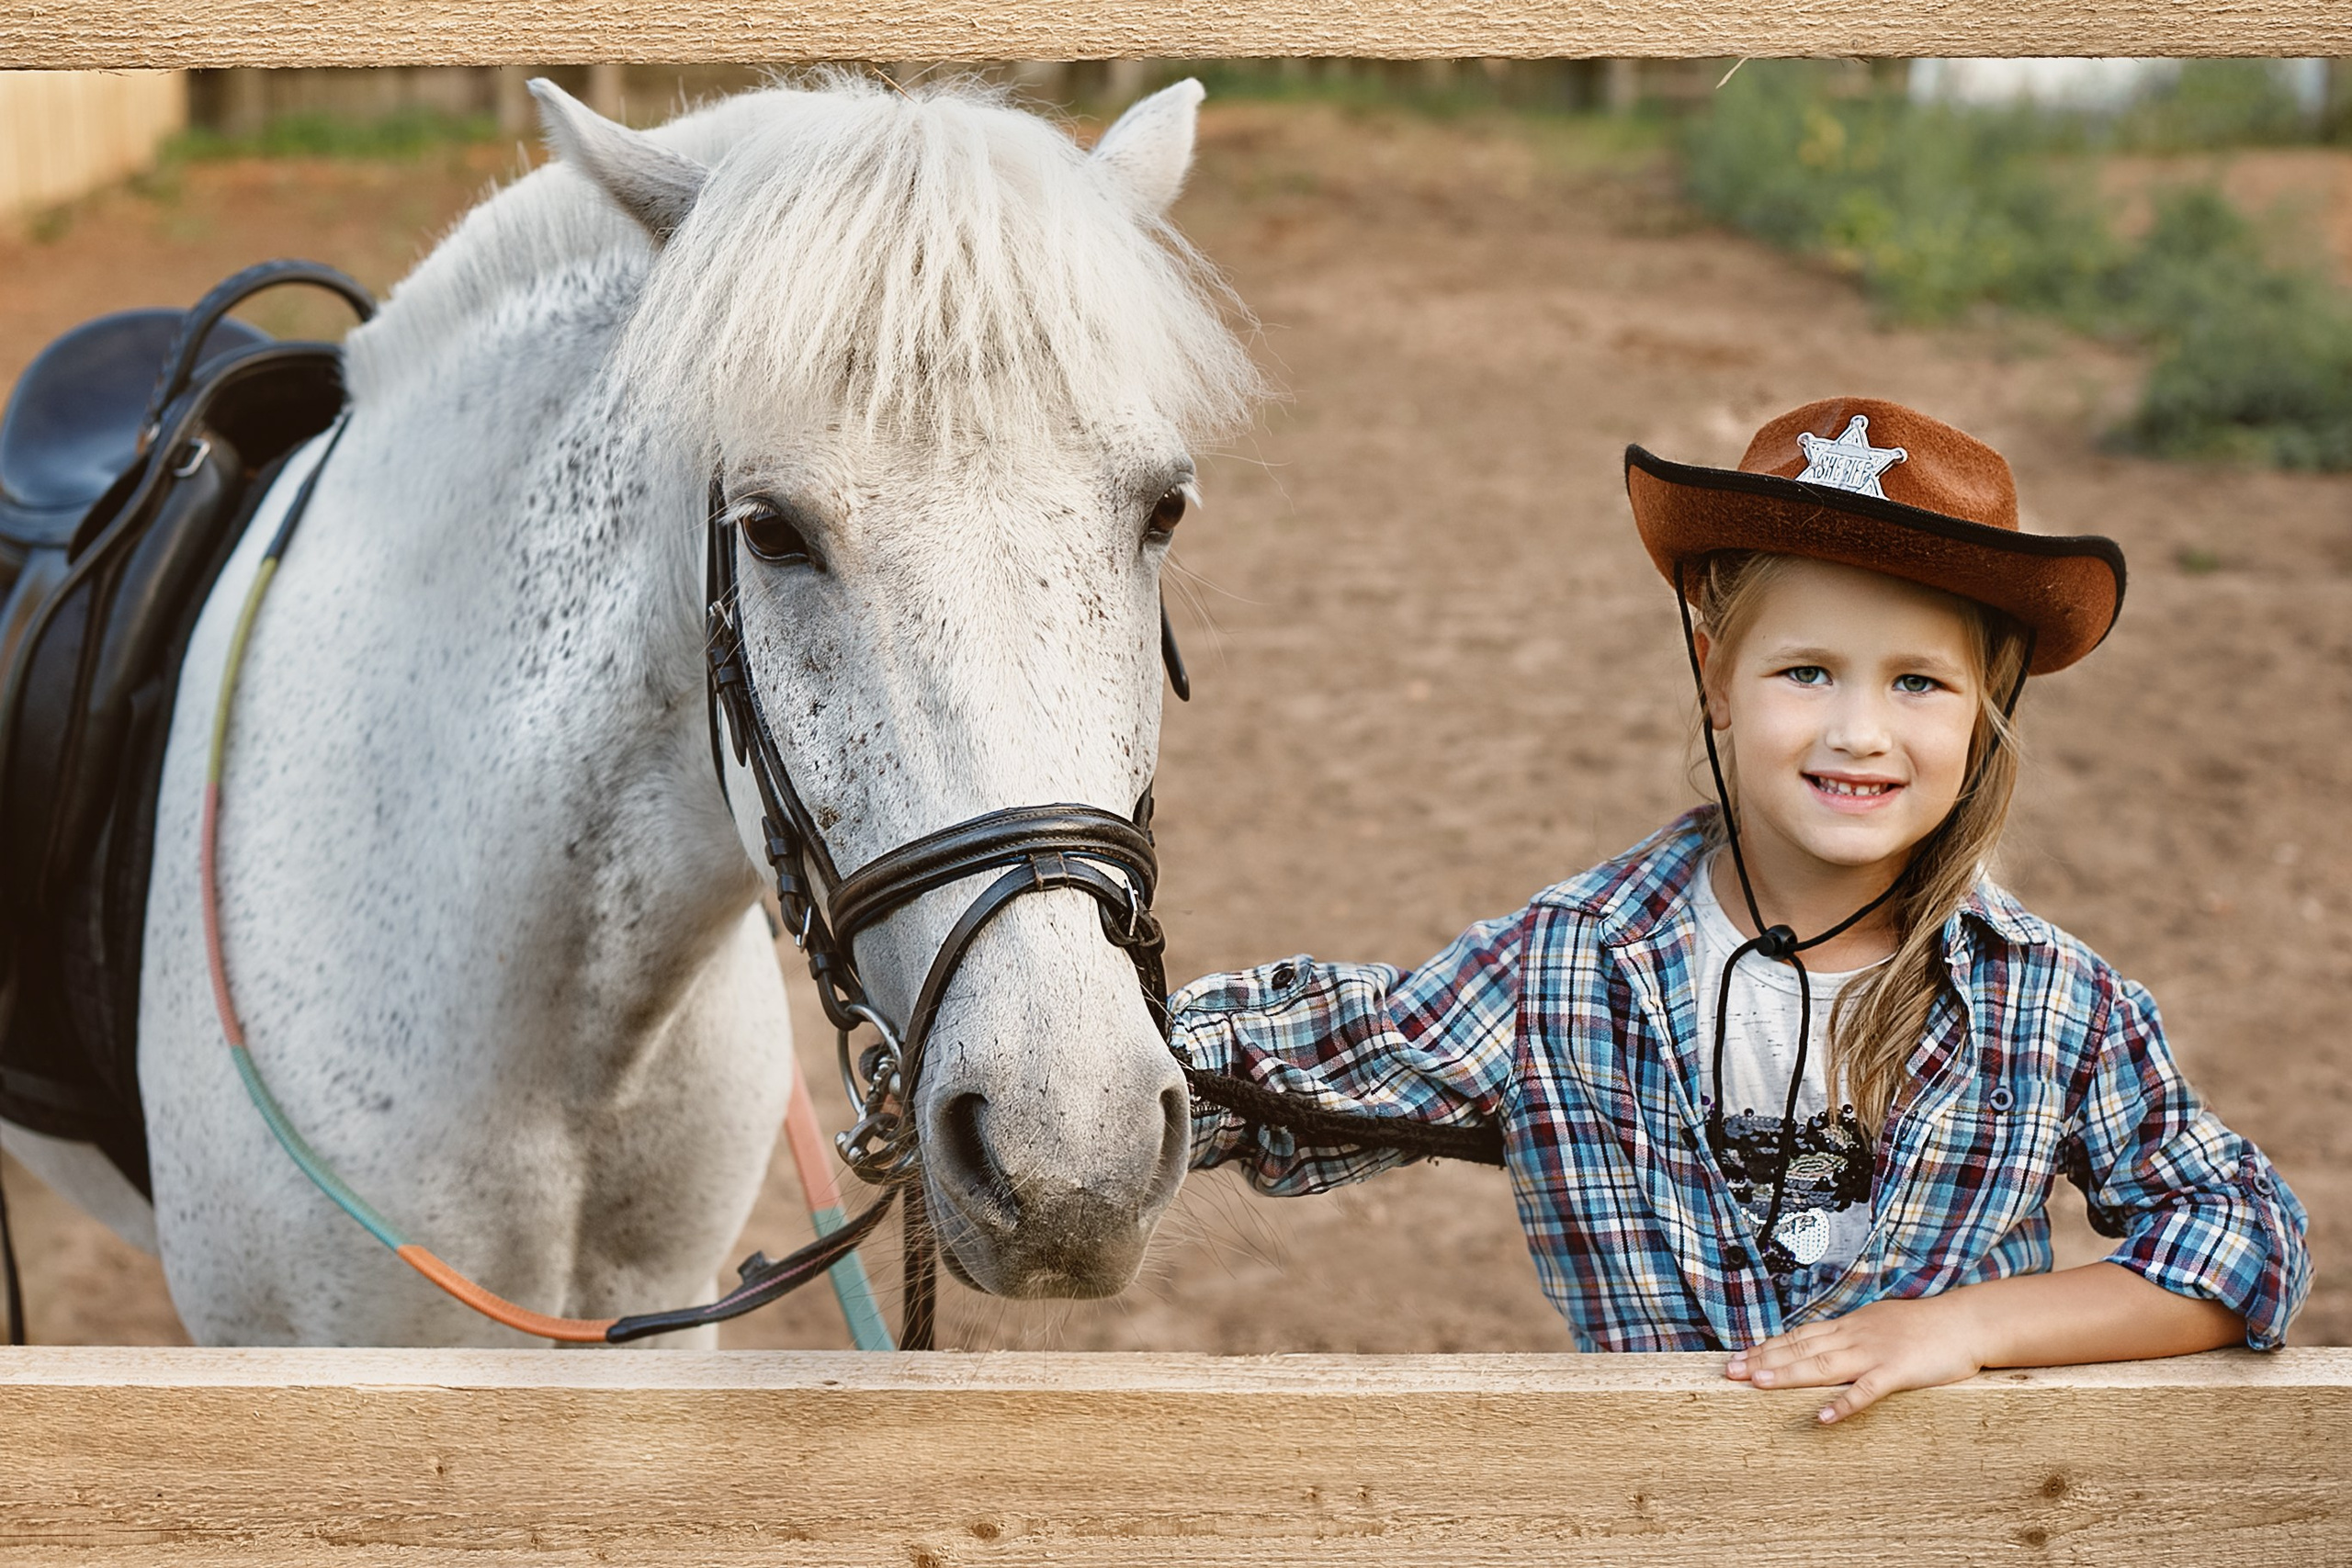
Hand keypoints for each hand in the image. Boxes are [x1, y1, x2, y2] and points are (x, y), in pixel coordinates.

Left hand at [1724, 1295, 1984, 1423]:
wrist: (1966, 1322)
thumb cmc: (1925, 1327)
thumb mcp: (1879, 1324)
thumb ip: (1852, 1335)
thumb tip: (1824, 1345)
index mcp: (1850, 1326)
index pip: (1799, 1336)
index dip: (1767, 1346)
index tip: (1739, 1356)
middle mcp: (1854, 1336)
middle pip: (1801, 1348)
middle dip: (1764, 1359)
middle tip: (1730, 1371)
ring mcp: (1874, 1353)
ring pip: (1824, 1365)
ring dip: (1789, 1374)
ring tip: (1758, 1383)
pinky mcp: (1898, 1371)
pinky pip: (1867, 1390)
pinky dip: (1844, 1403)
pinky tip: (1823, 1417)